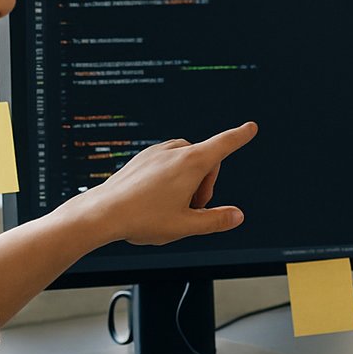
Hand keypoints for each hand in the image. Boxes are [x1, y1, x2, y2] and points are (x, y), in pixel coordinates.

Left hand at [62, 121, 257, 246]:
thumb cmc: (142, 219)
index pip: (224, 145)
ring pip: (186, 161)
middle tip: (193, 208)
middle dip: (206, 183)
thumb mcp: (186, 226)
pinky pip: (167, 162)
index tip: (250, 127)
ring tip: (174, 206)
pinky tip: (156, 199)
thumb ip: (215, 220)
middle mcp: (174, 151)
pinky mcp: (142, 158)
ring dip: (189, 180)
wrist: (102, 213)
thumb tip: (237, 216)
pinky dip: (172, 177)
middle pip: (206, 160)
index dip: (240, 136)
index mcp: (191, 163)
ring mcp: (156, 153)